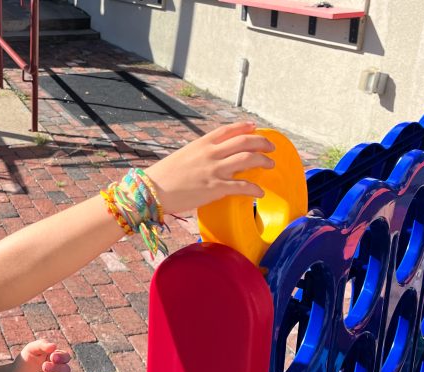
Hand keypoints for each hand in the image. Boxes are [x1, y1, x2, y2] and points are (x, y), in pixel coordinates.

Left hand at [8, 340, 70, 371]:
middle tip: (44, 366)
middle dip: (56, 368)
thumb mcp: (31, 349)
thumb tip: (54, 346)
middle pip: (66, 370)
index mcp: (55, 359)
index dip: (63, 357)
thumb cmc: (24, 361)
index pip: (66, 357)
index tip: (52, 357)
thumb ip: (42, 344)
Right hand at [144, 121, 274, 213]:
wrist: (152, 190)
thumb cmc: (164, 175)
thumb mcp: (183, 155)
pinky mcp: (215, 188)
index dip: (245, 127)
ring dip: (263, 161)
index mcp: (202, 143)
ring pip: (248, 159)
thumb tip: (211, 158)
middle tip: (271, 148)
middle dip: (262, 143)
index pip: (229, 130)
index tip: (255, 127)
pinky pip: (243, 186)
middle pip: (245, 141)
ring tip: (270, 164)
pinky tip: (260, 192)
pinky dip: (255, 189)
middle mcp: (211, 153)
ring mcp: (214, 170)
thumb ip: (199, 153)